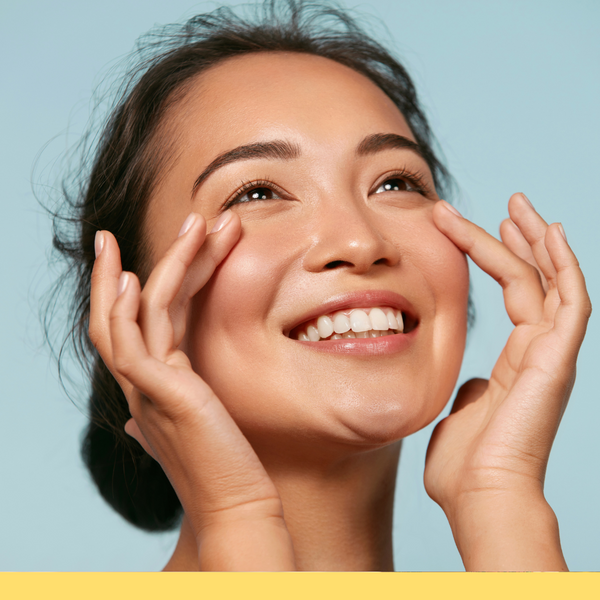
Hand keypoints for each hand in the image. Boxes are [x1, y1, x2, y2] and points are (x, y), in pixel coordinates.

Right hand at [89, 211, 294, 570]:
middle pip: (134, 305)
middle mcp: (143, 380)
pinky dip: (127, 307)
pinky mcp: (158, 393)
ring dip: (163, 264)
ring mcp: (144, 387)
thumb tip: (158, 401)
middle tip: (189, 219)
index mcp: (157, 381)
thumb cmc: (227, 463)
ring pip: (134, 312)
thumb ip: (181, 399)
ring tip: (194, 223)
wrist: (237, 505)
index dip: (156, 278)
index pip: (145, 318)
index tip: (176, 244)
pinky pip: (131, 342)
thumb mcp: (204, 417)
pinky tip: (136, 277)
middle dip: (160, 258)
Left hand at [425, 194, 590, 569]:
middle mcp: (540, 351)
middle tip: (508, 204)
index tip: (473, 227)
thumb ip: (470, 389)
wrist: (479, 495)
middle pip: (537, 279)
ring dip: (536, 240)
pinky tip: (549, 233)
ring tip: (517, 204)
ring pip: (552, 281)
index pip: (514, 292)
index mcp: (517, 360)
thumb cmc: (465, 464)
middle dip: (522, 238)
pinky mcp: (557, 358)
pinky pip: (569, 300)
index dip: (497, 257)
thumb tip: (470, 380)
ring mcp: (552, 353)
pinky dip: (563, 265)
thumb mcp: (461, 411)